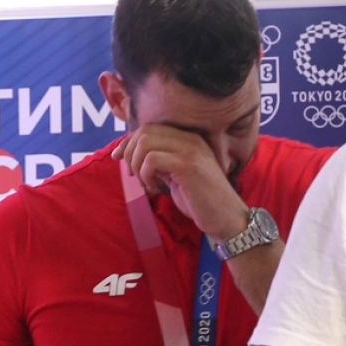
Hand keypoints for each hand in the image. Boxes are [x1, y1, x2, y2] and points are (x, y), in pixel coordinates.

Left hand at [112, 124, 248, 240]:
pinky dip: (145, 174)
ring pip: (146, 142)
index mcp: (188, 139)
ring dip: (136, 164)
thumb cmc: (201, 201)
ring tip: (144, 182)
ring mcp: (190, 151)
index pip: (150, 128)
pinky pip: (152, 159)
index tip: (119, 158)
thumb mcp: (176, 176)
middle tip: (132, 174)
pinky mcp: (187, 165)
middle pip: (145, 131)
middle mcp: (190, 139)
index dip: (128, 141)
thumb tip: (130, 155)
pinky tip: (153, 187)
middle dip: (130, 152)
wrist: (226, 217)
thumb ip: (161, 162)